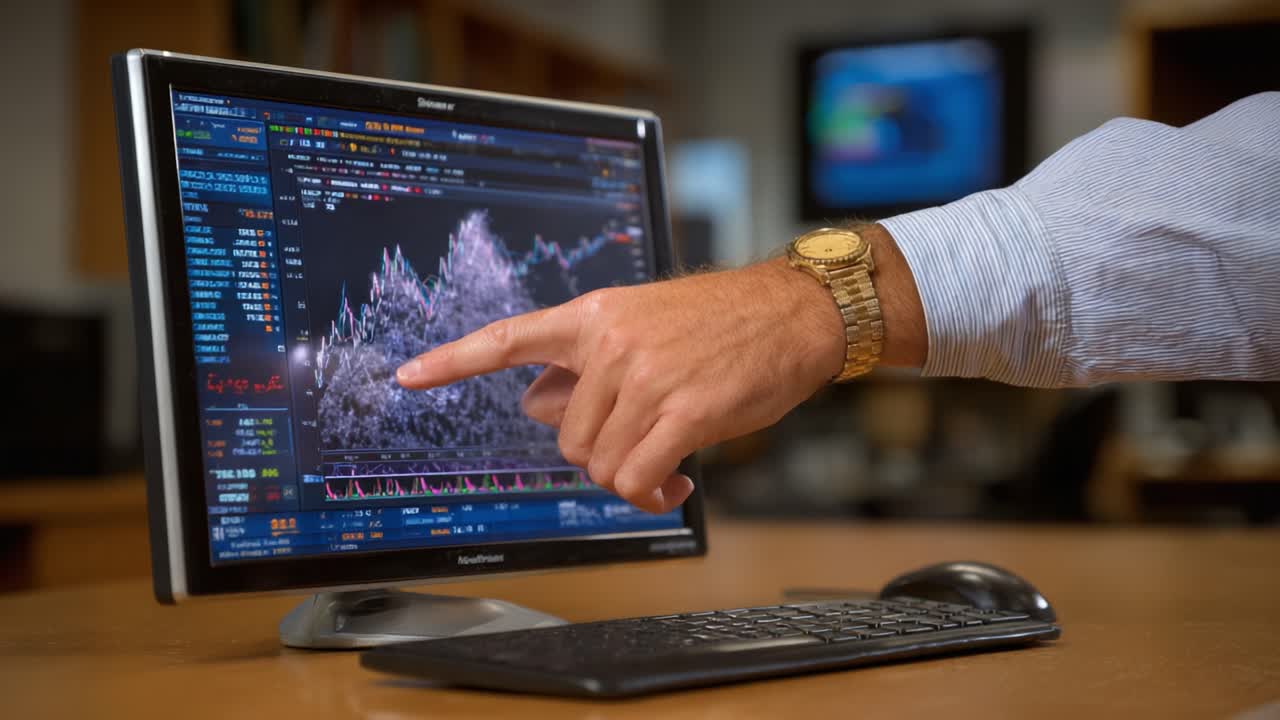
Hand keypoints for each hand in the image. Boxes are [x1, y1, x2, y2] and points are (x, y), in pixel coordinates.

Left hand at [396, 226, 924, 512]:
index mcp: (592, 316)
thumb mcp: (641, 325)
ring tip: (665, 465)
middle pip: (564, 436)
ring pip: (599, 462)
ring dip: (629, 476)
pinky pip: (637, 476)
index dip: (452, 360)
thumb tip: (532, 400)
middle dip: (597, 453)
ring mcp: (643, 377)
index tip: (406, 376)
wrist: (791, 313)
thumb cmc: (720, 324)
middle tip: (637, 446)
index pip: (507, 338)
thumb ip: (583, 364)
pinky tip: (675, 483)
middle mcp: (609, 344)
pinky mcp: (682, 411)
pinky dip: (651, 493)